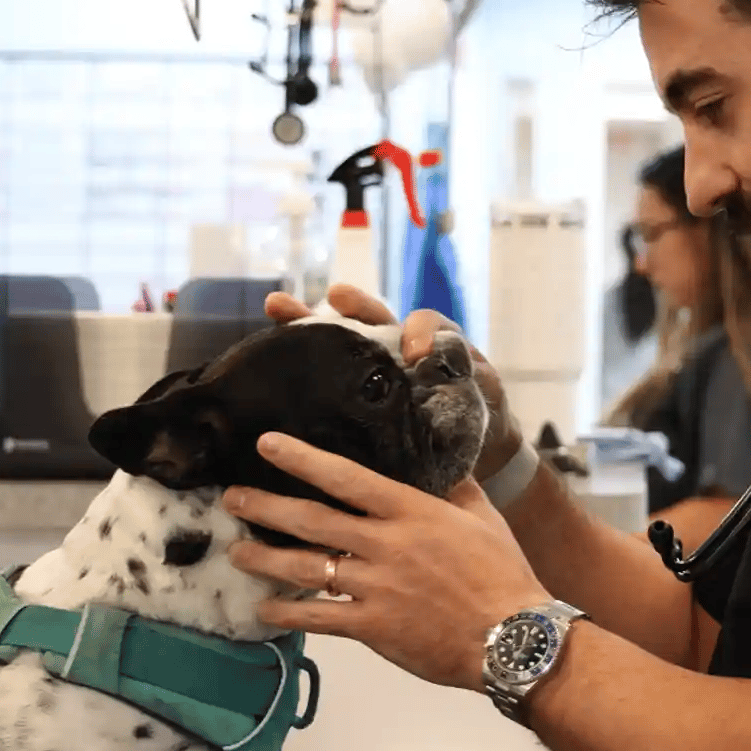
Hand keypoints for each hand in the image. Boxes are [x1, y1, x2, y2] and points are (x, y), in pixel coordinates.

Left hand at [226, 432, 550, 692]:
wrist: (511, 637)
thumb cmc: (501, 573)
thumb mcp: (483, 517)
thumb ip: (456, 487)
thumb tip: (441, 458)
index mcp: (411, 512)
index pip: (346, 477)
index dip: (303, 459)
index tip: (268, 445)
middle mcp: (385, 545)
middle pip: (313, 520)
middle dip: (266, 507)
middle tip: (231, 497)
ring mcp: (375, 587)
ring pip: (307, 568)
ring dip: (265, 559)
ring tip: (236, 552)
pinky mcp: (372, 627)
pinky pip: (319, 618)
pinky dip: (288, 613)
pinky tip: (265, 610)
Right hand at [265, 285, 524, 479]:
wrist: (475, 454)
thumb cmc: (481, 414)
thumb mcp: (485, 391)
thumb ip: (475, 376)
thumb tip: (465, 367)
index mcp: (429, 344)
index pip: (421, 322)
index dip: (418, 330)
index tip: (415, 352)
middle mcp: (394, 351)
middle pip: (369, 318)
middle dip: (349, 304)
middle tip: (332, 296)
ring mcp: (370, 374)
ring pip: (336, 342)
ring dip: (304, 323)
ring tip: (276, 307)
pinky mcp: (354, 403)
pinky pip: (325, 385)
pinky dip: (297, 370)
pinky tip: (266, 364)